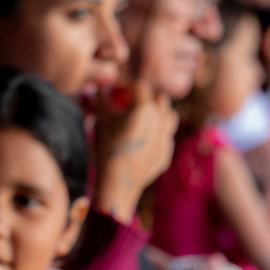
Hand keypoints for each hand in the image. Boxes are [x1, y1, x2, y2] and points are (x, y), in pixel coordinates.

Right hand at [90, 81, 177, 222]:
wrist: (118, 183)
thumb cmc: (107, 149)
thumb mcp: (101, 121)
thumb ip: (103, 100)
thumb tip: (102, 88)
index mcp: (144, 107)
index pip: (139, 86)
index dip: (126, 87)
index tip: (116, 94)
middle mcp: (160, 119)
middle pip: (157, 99)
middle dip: (143, 99)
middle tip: (127, 108)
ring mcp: (166, 137)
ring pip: (168, 116)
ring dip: (157, 113)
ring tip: (141, 121)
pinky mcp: (166, 153)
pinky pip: (165, 137)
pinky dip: (156, 135)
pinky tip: (141, 142)